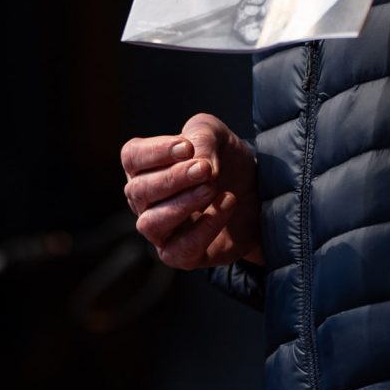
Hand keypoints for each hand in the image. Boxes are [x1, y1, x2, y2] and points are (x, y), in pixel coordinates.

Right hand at [120, 113, 260, 268]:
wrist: (257, 194)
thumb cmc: (226, 162)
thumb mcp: (216, 134)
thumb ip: (202, 135)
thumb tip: (199, 163)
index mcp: (145, 168)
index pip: (132, 157)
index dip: (155, 152)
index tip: (187, 147)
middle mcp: (145, 202)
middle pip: (138, 190)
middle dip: (173, 178)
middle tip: (204, 169)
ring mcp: (161, 232)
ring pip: (151, 223)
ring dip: (182, 204)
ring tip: (212, 188)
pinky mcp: (182, 256)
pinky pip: (180, 250)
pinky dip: (204, 228)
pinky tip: (226, 204)